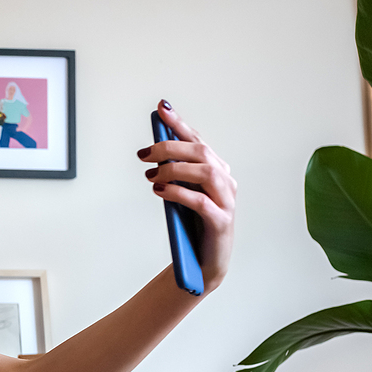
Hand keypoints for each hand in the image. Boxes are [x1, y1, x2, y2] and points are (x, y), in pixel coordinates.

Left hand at [138, 101, 236, 292]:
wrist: (202, 263)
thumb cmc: (191, 225)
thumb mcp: (180, 194)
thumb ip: (173, 174)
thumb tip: (153, 152)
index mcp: (216, 171)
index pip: (197, 141)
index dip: (179, 124)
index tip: (161, 109)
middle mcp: (225, 182)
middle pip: (201, 153)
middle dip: (171, 148)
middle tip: (144, 153)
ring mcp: (227, 202)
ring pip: (206, 173)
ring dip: (175, 170)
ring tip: (151, 176)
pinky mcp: (221, 222)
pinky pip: (202, 203)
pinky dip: (179, 194)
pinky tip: (160, 192)